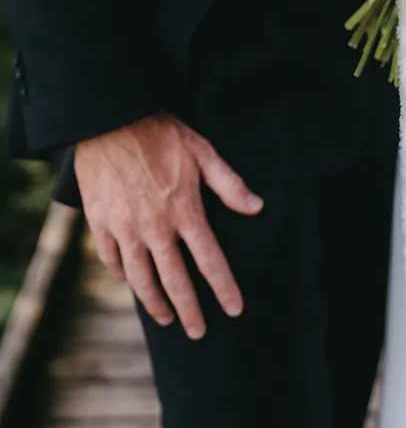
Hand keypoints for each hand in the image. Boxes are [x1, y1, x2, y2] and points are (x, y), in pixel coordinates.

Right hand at [75, 113, 262, 339]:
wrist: (110, 120)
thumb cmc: (160, 133)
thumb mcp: (202, 151)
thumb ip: (229, 183)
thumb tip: (257, 207)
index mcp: (184, 210)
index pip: (209, 259)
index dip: (224, 287)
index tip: (234, 309)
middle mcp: (155, 227)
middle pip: (175, 280)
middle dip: (189, 310)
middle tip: (198, 332)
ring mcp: (125, 228)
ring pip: (141, 279)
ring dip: (155, 303)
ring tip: (166, 318)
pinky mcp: (101, 223)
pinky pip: (112, 260)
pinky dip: (123, 276)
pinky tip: (131, 283)